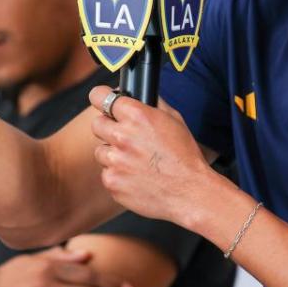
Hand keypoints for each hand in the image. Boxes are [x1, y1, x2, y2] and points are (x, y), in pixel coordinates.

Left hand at [87, 86, 230, 227]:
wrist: (190, 192)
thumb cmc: (185, 156)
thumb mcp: (174, 120)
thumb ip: (151, 104)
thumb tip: (135, 94)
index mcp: (137, 116)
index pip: (100, 96)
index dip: (101, 97)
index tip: (101, 100)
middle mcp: (122, 136)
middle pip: (97, 124)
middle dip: (108, 128)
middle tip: (125, 137)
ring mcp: (115, 161)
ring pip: (100, 151)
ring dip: (113, 154)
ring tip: (136, 161)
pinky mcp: (112, 182)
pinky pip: (107, 174)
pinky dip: (118, 175)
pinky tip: (136, 176)